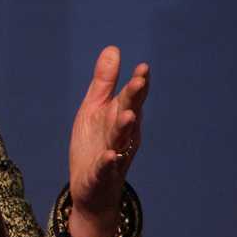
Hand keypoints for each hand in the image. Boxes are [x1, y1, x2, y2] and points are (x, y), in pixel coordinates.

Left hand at [67, 46, 148, 236]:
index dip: (138, 84)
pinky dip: (107, 161)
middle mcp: (122, 135)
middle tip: (140, 82)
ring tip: (127, 114)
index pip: (132, 98)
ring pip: (120, 139)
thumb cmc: (95, 143)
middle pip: (128, 114)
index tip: (144, 67)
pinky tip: (110, 154)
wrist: (92, 188)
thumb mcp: (94, 108)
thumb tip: (113, 49)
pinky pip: (105, 167)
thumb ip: (104, 82)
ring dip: (124, 127)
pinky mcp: (100, 174)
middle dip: (134, 100)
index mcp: (121, 117)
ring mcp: (114, 155)